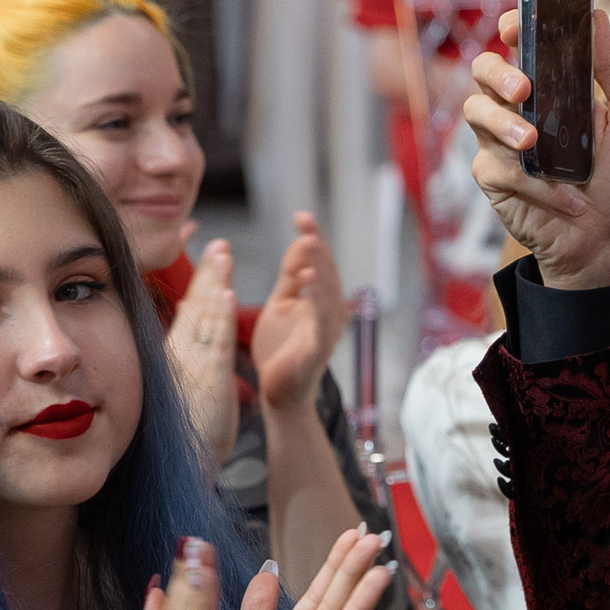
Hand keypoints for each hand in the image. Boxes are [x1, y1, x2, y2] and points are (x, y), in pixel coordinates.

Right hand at [164, 236, 240, 462]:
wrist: (181, 464)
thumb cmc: (185, 434)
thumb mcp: (185, 394)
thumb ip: (188, 369)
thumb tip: (190, 355)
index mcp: (176, 358)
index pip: (189, 314)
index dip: (199, 286)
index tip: (209, 260)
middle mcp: (180, 355)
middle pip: (195, 306)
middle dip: (207, 273)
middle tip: (219, 244)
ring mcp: (192, 365)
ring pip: (205, 315)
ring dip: (215, 281)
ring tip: (224, 253)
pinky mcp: (208, 378)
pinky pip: (215, 341)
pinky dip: (219, 315)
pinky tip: (226, 292)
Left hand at [253, 216, 348, 411]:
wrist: (278, 393)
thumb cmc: (281, 349)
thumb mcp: (282, 304)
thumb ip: (291, 277)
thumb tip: (301, 242)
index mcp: (320, 300)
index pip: (318, 263)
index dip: (312, 239)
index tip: (301, 216)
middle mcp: (331, 312)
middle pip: (328, 272)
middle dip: (317, 245)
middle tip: (306, 221)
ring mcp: (328, 330)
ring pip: (328, 291)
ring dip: (320, 265)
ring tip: (310, 242)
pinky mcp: (319, 348)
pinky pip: (321, 318)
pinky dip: (317, 297)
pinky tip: (309, 278)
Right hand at [465, 7, 609, 291]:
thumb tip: (597, 14)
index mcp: (553, 84)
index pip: (519, 42)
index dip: (510, 27)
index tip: (514, 27)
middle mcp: (522, 106)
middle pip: (484, 69)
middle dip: (498, 74)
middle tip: (523, 90)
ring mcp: (502, 141)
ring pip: (475, 112)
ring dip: (503, 125)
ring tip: (533, 143)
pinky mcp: (493, 177)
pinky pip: (496, 166)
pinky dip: (534, 184)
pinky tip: (566, 200)